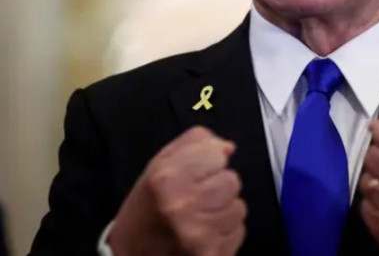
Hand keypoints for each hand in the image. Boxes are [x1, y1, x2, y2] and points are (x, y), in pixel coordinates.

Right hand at [109, 126, 246, 255]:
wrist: (131, 255)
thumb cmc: (147, 207)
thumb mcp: (158, 165)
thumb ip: (194, 143)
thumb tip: (228, 147)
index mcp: (166, 179)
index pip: (216, 154)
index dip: (207, 162)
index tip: (192, 174)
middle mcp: (181, 206)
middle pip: (231, 181)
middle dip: (217, 187)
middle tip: (194, 200)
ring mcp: (198, 235)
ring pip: (239, 207)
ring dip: (223, 211)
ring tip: (198, 218)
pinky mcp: (212, 254)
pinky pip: (238, 231)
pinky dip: (225, 232)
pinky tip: (203, 235)